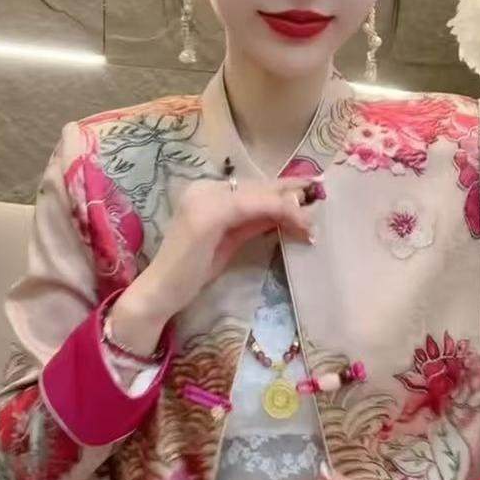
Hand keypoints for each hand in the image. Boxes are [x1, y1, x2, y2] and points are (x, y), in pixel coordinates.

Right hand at [134, 173, 323, 319]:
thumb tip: (284, 210)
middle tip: (318, 201)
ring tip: (310, 224)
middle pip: (259, 187)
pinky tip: (298, 224)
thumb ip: (252, 223)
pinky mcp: (209, 214)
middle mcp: (203, 188)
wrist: (161, 293)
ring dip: (291, 208)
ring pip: (260, 195)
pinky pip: (254, 206)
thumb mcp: (230, 241)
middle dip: (292, 197)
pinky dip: (280, 213)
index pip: (252, 187)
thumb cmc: (192, 272)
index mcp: (205, 192)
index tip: (309, 193)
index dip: (282, 189)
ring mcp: (204, 198)